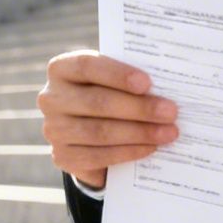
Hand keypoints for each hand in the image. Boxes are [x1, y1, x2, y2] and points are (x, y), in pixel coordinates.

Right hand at [37, 51, 178, 188]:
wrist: (89, 133)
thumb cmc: (108, 94)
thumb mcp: (113, 81)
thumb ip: (130, 80)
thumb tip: (166, 87)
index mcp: (62, 69)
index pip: (88, 66)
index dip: (118, 74)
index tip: (148, 83)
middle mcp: (51, 98)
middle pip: (98, 102)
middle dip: (139, 108)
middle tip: (170, 112)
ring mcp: (53, 129)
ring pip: (100, 131)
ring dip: (139, 133)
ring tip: (168, 132)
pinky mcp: (62, 156)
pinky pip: (98, 156)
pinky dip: (128, 152)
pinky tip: (150, 148)